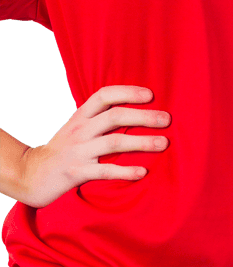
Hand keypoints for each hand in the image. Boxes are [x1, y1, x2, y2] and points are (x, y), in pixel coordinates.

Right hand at [18, 85, 170, 208]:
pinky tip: (142, 173)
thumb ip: (100, 119)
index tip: (151, 94)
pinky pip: (104, 171)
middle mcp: (80, 130)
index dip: (127, 92)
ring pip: (113, 142)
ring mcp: (78, 151)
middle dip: (143, 116)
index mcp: (81, 116)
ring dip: (142, 142)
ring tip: (164, 143)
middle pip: (114, 116)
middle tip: (167, 119)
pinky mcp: (76, 173)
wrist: (31, 174)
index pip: (104, 96)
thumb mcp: (78, 128)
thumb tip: (137, 113)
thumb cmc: (64, 150)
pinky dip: (125, 171)